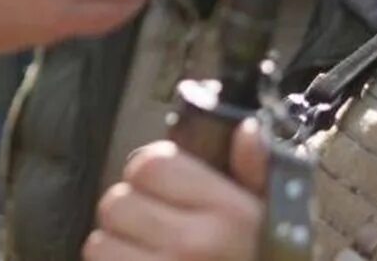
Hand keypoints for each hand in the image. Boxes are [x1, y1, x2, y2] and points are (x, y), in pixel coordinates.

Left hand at [84, 126, 267, 260]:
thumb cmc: (265, 260)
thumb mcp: (276, 221)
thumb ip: (257, 173)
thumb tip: (244, 129)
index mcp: (227, 214)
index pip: (151, 163)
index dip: (150, 173)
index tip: (163, 189)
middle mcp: (193, 244)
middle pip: (117, 201)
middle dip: (130, 213)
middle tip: (153, 230)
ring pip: (101, 243)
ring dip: (117, 250)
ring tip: (147, 258)